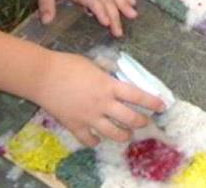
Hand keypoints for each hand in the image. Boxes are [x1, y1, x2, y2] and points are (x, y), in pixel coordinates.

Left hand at [35, 0, 136, 36]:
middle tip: (118, 32)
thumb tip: (46, 22)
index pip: (92, 0)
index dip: (100, 11)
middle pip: (106, 0)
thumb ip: (46, 5)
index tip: (106, 23)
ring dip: (124, 5)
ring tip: (133, 15)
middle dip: (115, 16)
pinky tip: (132, 1)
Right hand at [35, 52, 164, 146]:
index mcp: (109, 86)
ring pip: (113, 133)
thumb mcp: (94, 64)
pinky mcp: (74, 125)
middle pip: (130, 118)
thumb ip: (108, 73)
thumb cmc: (68, 65)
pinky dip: (95, 141)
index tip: (162, 106)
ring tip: (127, 135)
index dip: (152, 102)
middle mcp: (103, 104)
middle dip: (141, 122)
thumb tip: (117, 75)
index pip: (137, 96)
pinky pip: (89, 139)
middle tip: (145, 122)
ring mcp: (89, 117)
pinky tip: (98, 139)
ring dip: (124, 135)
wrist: (43, 76)